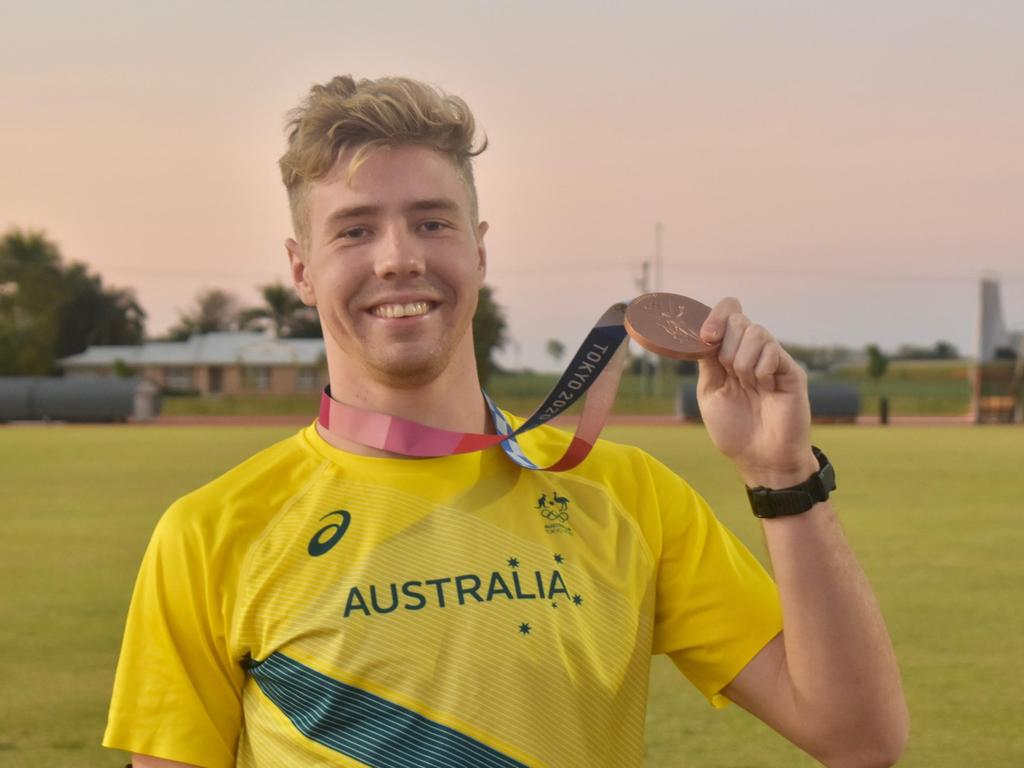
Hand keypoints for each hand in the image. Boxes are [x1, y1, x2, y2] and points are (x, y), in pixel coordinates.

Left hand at [696, 297, 817, 488]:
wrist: (760, 458)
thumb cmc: (734, 430)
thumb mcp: (710, 392)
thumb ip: (707, 361)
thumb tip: (701, 333)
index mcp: (730, 354)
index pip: (727, 314)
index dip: (714, 316)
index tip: (705, 337)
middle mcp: (752, 352)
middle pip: (738, 319)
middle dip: (725, 344)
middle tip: (730, 373)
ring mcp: (773, 359)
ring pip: (755, 331)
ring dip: (742, 360)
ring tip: (748, 384)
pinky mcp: (791, 370)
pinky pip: (773, 351)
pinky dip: (761, 369)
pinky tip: (765, 388)